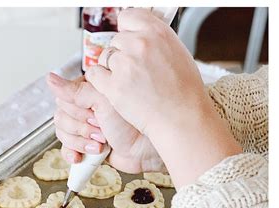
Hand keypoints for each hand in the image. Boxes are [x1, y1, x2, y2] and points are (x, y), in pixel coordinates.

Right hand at [47, 73, 163, 173]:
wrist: (147, 149)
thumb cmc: (134, 121)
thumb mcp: (104, 101)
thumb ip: (75, 91)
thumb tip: (50, 79)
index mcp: (90, 91)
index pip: (63, 98)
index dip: (76, 109)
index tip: (94, 114)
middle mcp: (86, 108)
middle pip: (61, 117)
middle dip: (81, 127)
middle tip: (100, 129)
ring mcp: (86, 128)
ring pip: (63, 134)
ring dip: (80, 141)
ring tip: (101, 143)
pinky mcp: (87, 147)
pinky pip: (67, 149)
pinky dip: (72, 153)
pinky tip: (82, 156)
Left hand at [86, 8, 241, 187]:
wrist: (181, 119)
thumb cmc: (184, 93)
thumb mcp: (177, 54)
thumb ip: (156, 41)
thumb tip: (142, 35)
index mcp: (157, 32)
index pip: (128, 17)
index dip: (126, 31)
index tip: (128, 42)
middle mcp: (139, 44)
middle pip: (116, 40)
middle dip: (121, 55)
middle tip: (134, 73)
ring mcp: (125, 65)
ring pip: (104, 57)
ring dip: (112, 70)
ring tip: (130, 86)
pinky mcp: (113, 86)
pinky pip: (95, 74)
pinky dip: (101, 82)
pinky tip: (115, 91)